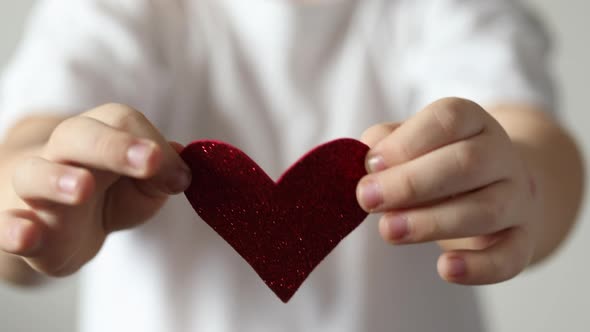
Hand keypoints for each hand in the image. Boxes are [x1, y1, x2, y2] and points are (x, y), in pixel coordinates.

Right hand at [0, 103, 190, 275]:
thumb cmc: (108, 192)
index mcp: (100, 133)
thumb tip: (183, 172)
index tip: (180, 177)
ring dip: (58, 178)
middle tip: (149, 160)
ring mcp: (34, 188)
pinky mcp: (17, 224)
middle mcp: (62, 152)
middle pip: (79, 135)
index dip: (153, 144)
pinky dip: (11, 230)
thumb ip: (163, 175)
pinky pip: (4, 224)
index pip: (124, 122)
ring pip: (35, 173)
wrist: (56, 221)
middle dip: (114, 146)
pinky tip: (26, 236)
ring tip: (82, 189)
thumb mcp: (144, 184)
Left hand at [357, 98, 536, 284]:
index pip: (448, 119)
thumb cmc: (440, 162)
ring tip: (388, 230)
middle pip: (466, 163)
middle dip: (410, 183)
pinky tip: (445, 269)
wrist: (499, 187)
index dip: (406, 142)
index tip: (371, 165)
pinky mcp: (523, 240)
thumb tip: (368, 160)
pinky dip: (480, 267)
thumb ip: (387, 143)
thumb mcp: (414, 142)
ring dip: (431, 223)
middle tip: (368, 200)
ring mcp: (517, 198)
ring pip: (485, 210)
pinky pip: (511, 256)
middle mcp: (501, 155)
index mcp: (473, 121)